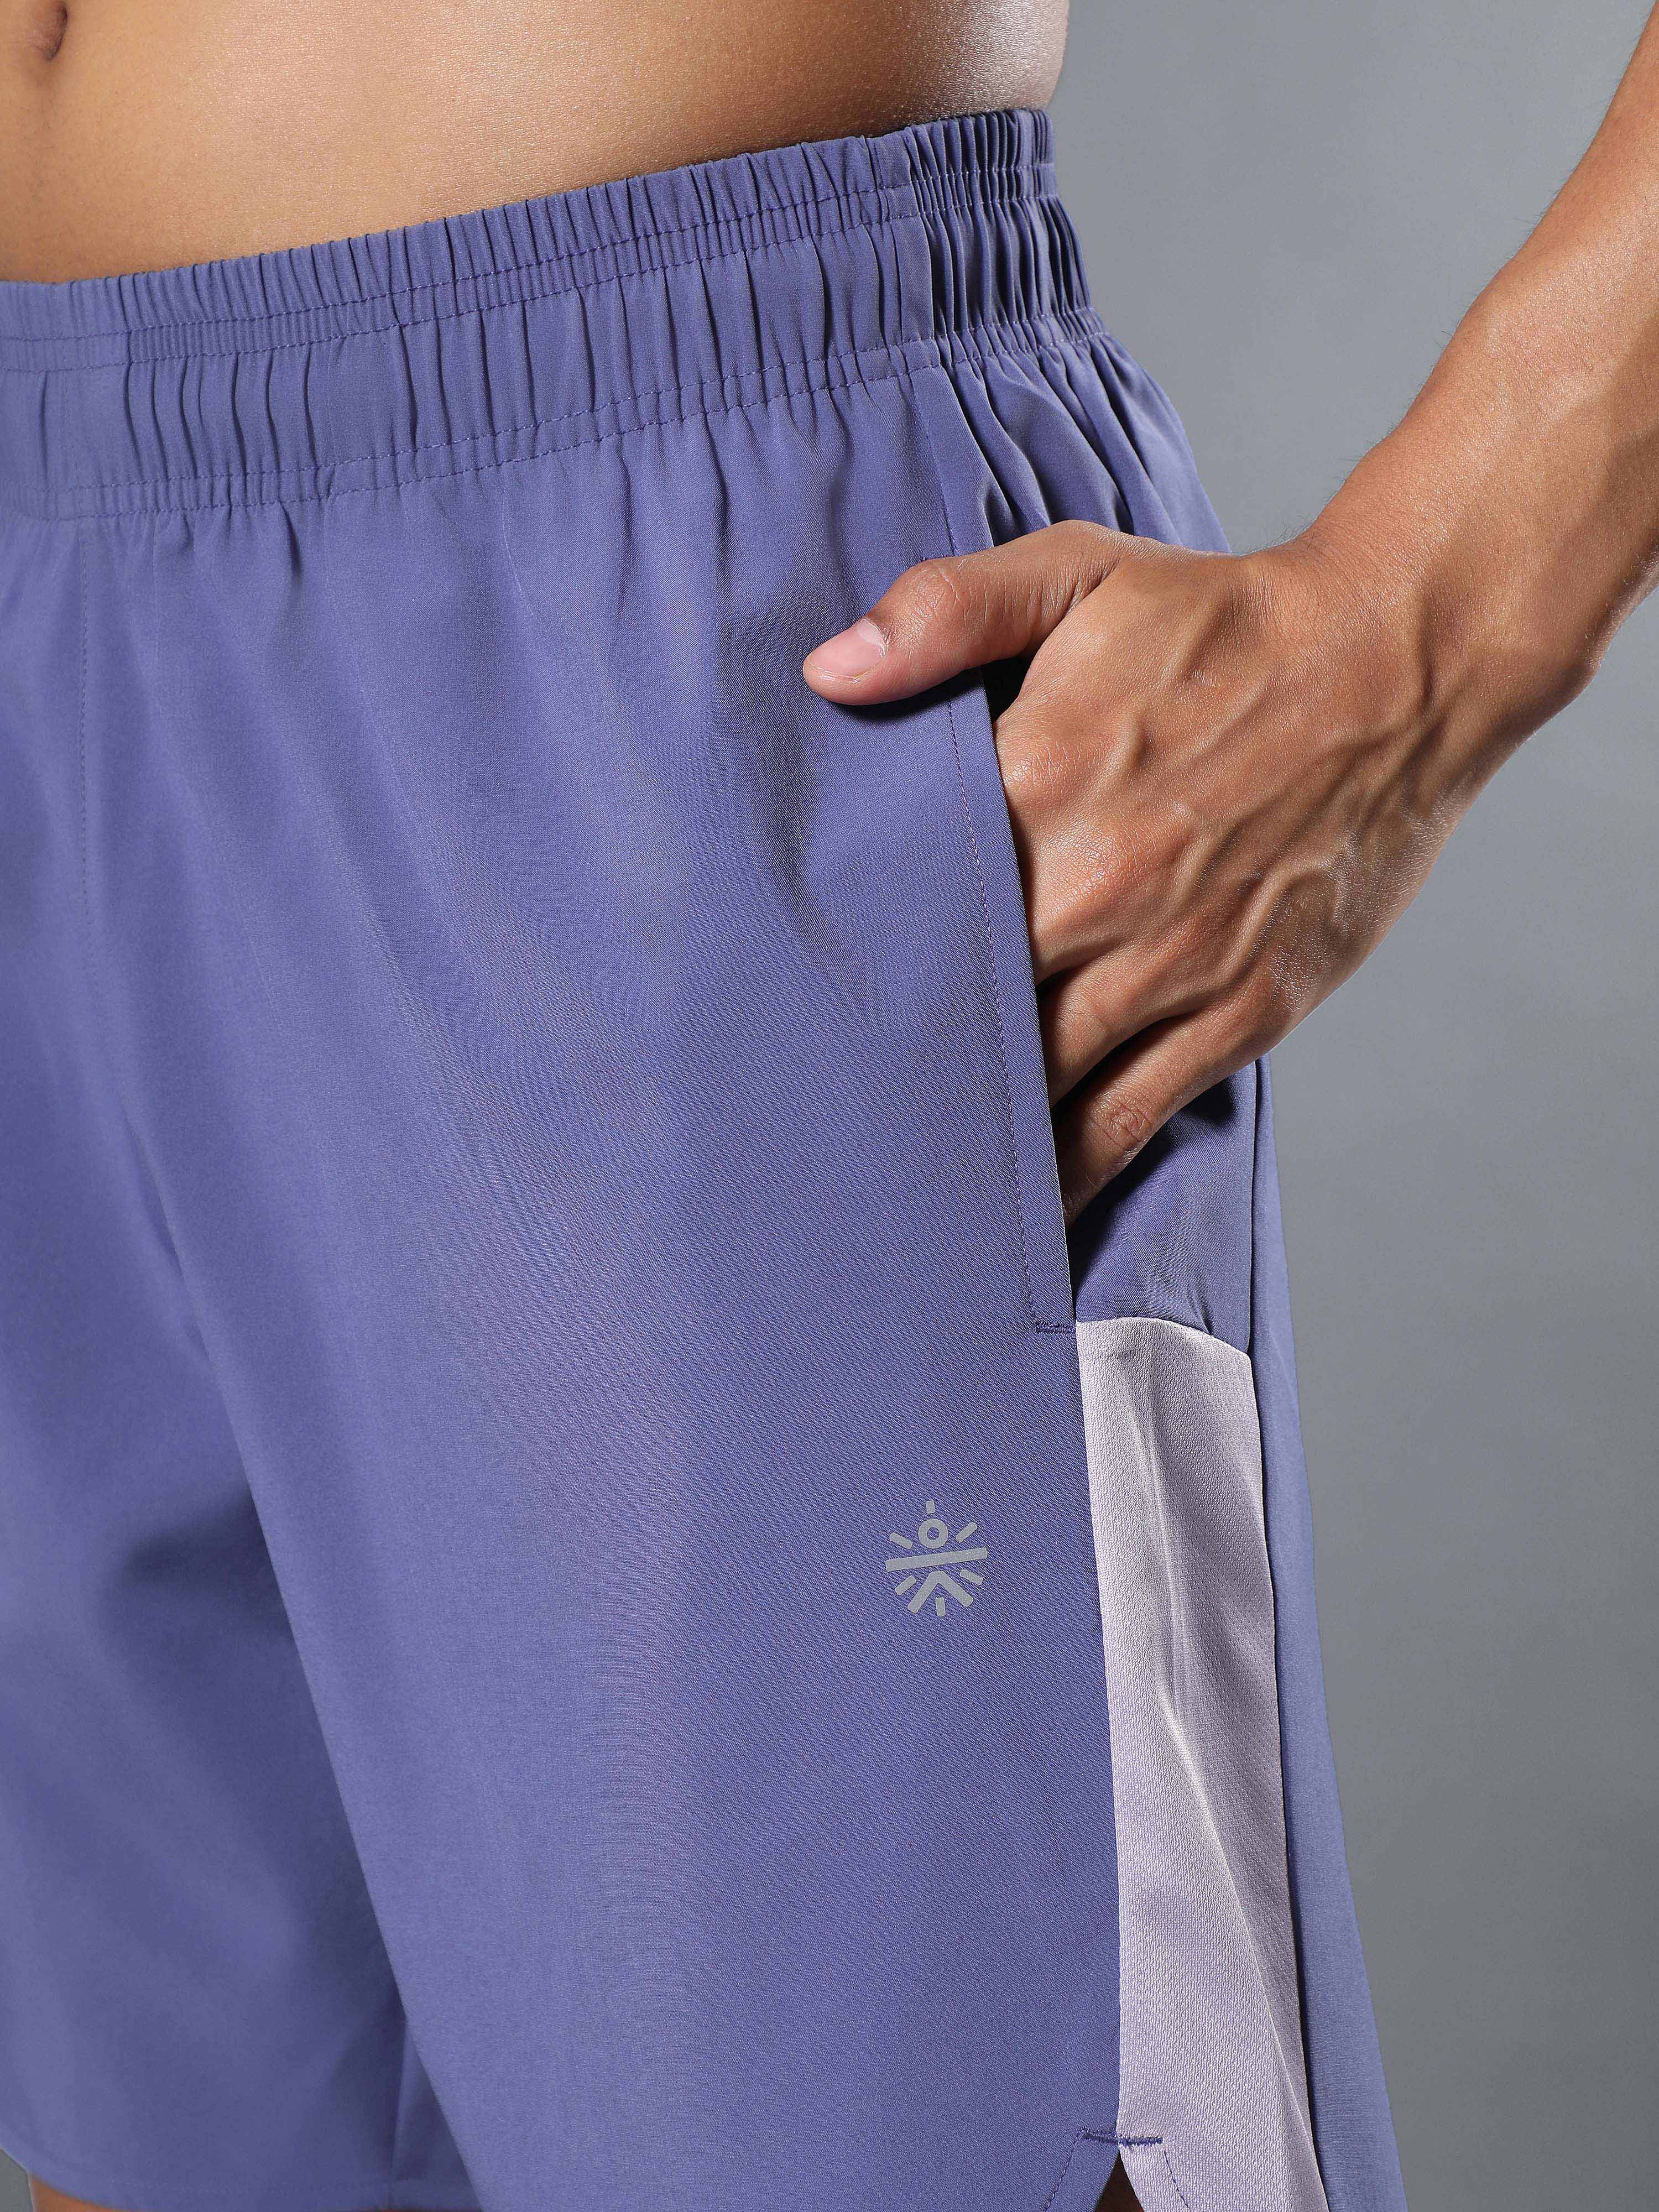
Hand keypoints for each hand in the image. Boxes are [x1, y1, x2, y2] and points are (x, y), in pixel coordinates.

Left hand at [803, 521, 1499, 1219]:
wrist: (1400, 661)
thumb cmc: (1226, 619)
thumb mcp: (1078, 571)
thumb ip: (945, 610)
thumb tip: (829, 670)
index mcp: (1037, 783)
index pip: (906, 902)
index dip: (841, 963)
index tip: (785, 1008)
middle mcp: (1096, 890)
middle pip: (958, 1012)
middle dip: (890, 1067)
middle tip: (814, 1125)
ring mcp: (1170, 964)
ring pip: (1038, 1088)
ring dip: (966, 1141)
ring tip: (890, 1196)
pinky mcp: (1238, 1012)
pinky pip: (1127, 1120)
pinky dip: (1067, 1175)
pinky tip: (1011, 1219)